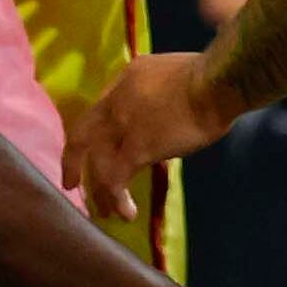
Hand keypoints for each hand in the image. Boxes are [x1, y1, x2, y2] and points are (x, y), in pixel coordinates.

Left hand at [63, 52, 218, 221]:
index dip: (92, 137)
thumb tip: (156, 116)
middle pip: (82, 136)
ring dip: (100, 192)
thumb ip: (152, 93)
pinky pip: (117, 179)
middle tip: (70, 184)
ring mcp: (122, 125)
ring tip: (106, 211)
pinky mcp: (137, 148)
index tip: (92, 154)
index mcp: (124, 80)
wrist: (215, 84)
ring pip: (98, 164)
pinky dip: (117, 199)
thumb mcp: (166, 73)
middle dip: (72, 163)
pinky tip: (127, 213)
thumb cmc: (206, 77)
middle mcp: (115, 103)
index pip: (98, 111)